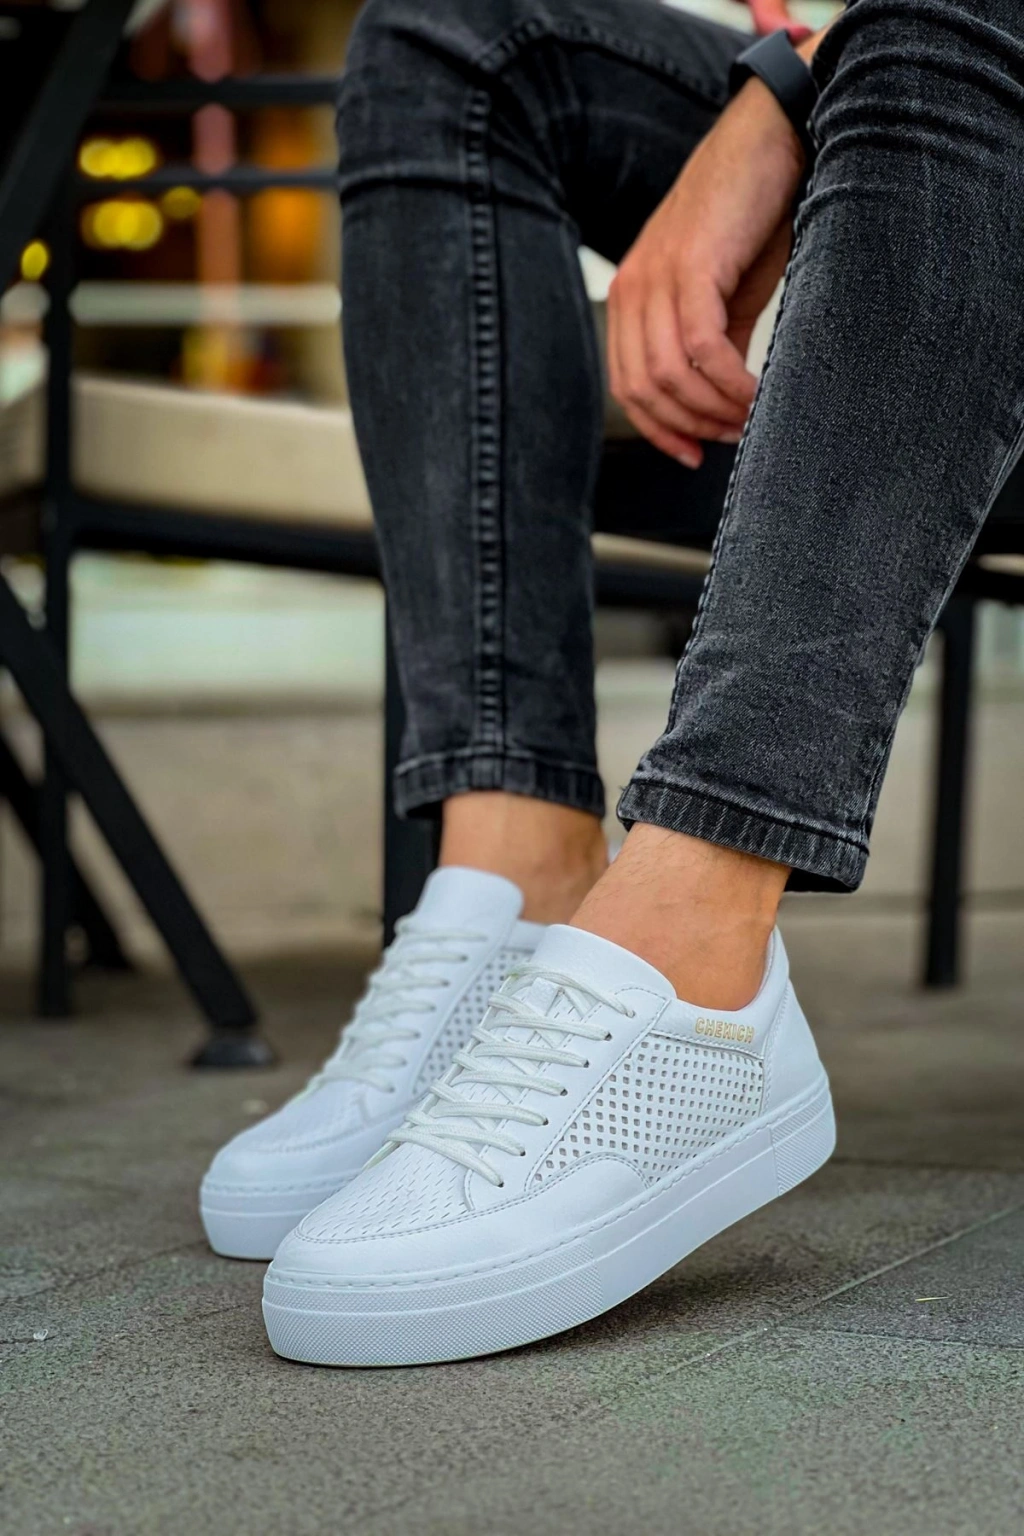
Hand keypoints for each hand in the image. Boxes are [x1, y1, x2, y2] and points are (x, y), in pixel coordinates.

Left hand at [607, 75, 808, 467]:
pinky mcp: (691, 267)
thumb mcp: (727, 295)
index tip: (694, 455)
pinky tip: (754, 395)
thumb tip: (717, 402)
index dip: (658, 429)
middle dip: (688, 425)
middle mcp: (633, 287)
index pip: (627, 385)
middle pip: (643, 389)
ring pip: (669, 374)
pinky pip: (701, 349)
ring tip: (749, 418)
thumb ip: (712, 345)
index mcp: (633, 296)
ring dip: (712, 409)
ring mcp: (656, 275)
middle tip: (731, 437)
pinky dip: (728, 383)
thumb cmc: (755, 214)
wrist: (775, 138)